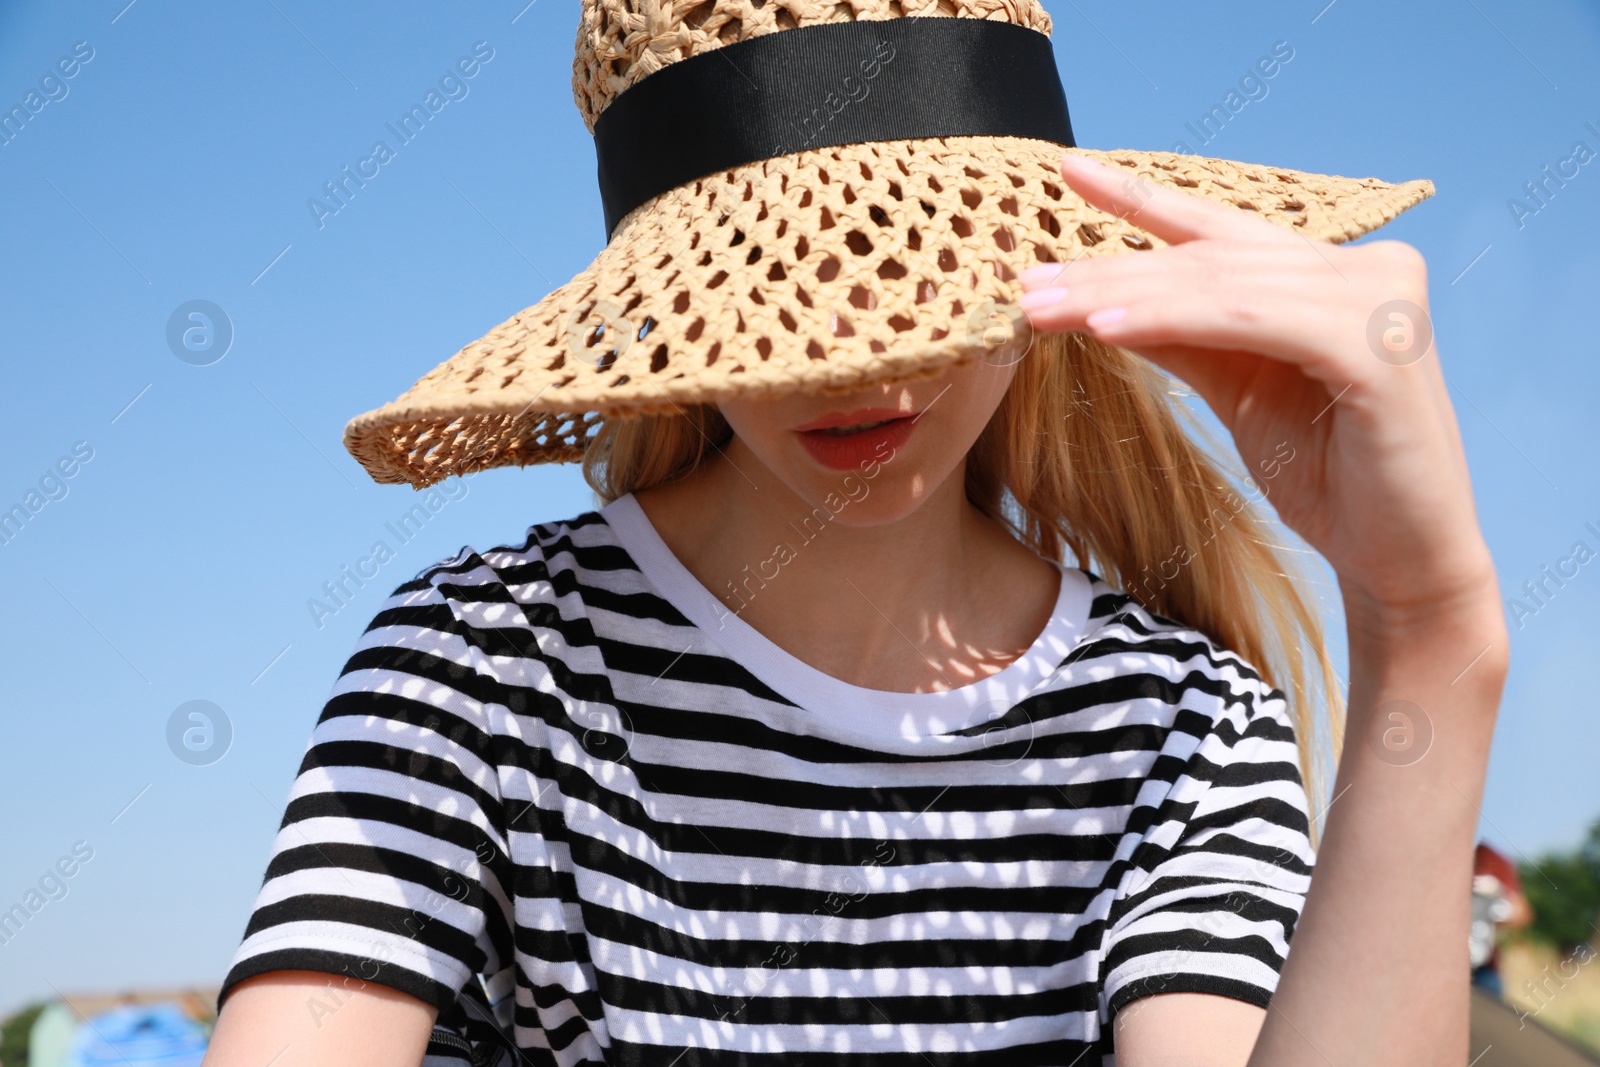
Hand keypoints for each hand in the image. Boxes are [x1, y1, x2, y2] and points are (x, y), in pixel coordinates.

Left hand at [1016, 153, 1497, 628]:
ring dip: (1120, 295)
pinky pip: (1250, 320)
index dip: (1140, 198)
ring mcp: (1379, 298)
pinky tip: (1106, 328)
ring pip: (1219, 284)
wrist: (1398, 558)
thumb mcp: (1238, 389)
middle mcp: (1365, 267)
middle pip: (1207, 258)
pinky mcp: (1377, 345)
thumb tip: (1104, 300)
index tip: (1067, 169)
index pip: (1220, 228)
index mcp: (1332, 273)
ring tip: (1043, 308)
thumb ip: (1186, 335)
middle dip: (1108, 271)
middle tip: (1025, 284)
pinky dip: (1173, 319)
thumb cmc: (1326, 474)